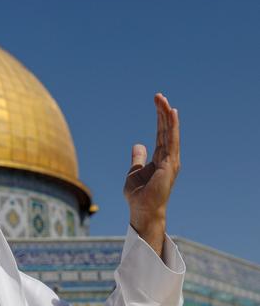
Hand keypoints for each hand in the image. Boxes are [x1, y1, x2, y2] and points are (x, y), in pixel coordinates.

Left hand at [123, 93, 180, 256]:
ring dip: (167, 116)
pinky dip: (172, 128)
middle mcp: (169, 158)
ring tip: (164, 101)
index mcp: (161, 158)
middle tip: (159, 96)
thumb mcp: (134, 171)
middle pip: (167, 130)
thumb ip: (138, 158)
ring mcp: (171, 161)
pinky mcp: (169, 165)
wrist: (142, 210)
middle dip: (163, 113)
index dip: (160, 118)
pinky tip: (171, 115)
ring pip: (170, 134)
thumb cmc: (138, 194)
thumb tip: (138, 144)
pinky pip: (170, 142)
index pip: (161, 133)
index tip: (158, 102)